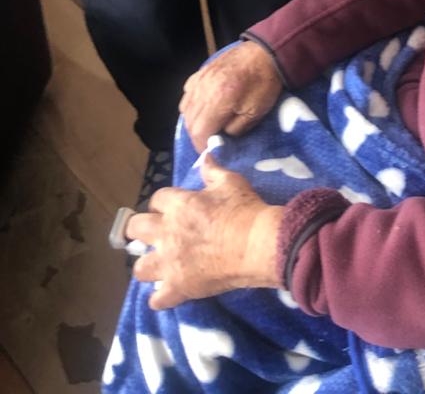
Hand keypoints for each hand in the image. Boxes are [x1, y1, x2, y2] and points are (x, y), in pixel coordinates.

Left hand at [128, 154, 282, 308]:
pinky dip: (162, 298)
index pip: (157, 199)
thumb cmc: (244, 209)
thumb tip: (205, 156)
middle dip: (141, 229)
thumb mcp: (230, 182)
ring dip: (148, 265)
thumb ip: (212, 171)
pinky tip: (171, 292)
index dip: (163, 203)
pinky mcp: (178, 287)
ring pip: (140, 268)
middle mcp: (166, 233)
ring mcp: (170, 263)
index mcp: (178, 206)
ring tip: (161, 265)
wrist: (256, 244)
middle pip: (135, 229)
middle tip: (157, 233)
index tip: (171, 207)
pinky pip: (158, 300)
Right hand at [180, 42, 282, 152]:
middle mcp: (203, 90)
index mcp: (218, 101)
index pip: (199, 131)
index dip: (202, 146)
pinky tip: (203, 107)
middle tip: (209, 141)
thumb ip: (234, 129)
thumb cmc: (264, 83)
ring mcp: (200, 79)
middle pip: (189, 122)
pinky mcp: (201, 72)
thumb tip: (220, 136)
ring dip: (193, 121)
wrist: (265, 53)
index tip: (210, 151)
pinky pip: (187, 93)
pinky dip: (191, 104)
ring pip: (185, 108)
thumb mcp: (255, 112)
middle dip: (197, 136)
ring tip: (207, 126)